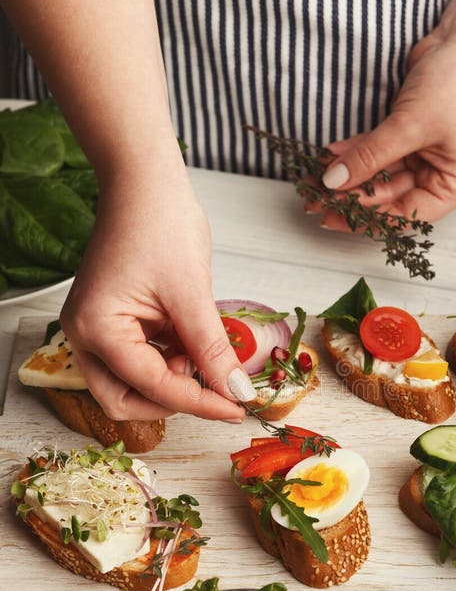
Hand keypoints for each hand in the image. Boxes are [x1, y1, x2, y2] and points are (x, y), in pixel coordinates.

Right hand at [60, 168, 252, 422]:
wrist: (145, 182)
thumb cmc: (161, 223)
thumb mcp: (193, 294)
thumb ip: (212, 350)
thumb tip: (235, 392)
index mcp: (97, 329)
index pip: (151, 387)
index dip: (199, 402)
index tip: (236, 408)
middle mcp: (84, 335)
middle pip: (124, 401)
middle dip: (170, 401)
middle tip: (214, 387)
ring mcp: (94, 329)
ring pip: (129, 385)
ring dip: (169, 381)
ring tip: (200, 351)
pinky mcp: (110, 322)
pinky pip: (137, 360)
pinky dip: (166, 361)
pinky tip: (190, 342)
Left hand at [316, 31, 455, 226]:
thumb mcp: (408, 126)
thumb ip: (370, 157)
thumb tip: (333, 182)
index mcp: (455, 186)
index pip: (405, 215)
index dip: (367, 219)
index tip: (332, 217)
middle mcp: (441, 176)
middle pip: (389, 197)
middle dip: (351, 196)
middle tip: (315, 200)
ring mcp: (425, 156)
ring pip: (379, 175)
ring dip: (349, 174)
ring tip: (315, 178)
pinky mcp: (410, 136)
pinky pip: (378, 152)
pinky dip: (355, 153)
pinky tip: (330, 157)